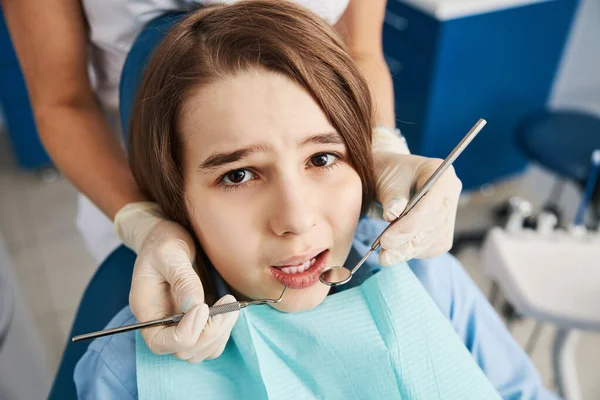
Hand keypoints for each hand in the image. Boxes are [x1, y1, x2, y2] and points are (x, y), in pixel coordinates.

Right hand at [114, 202, 238, 360]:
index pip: (160, 342)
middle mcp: (161, 324)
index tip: (204, 307)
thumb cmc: (164, 242)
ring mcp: (179, 326)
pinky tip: (229, 307)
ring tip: (231, 303)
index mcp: (146, 310)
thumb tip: (196, 307)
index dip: (186, 333)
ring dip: (220, 332)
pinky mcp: (196, 322)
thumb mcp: (170, 253)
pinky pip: (212, 342)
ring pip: (201, 351)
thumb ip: (183, 279)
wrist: (167, 237)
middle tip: (228, 303)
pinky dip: (224, 331)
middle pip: (185, 351)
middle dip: (210, 332)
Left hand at [371, 128, 461, 265]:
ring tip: (385, 257)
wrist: (391, 178)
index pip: (431, 206)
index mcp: (443, 177)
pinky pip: (429, 248)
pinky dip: (411, 253)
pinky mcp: (443, 233)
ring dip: (406, 252)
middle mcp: (450, 197)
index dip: (409, 226)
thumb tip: (393, 214)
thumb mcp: (387, 179)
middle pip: (432, 226)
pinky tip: (395, 253)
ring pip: (431, 241)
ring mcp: (449, 216)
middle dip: (406, 242)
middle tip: (383, 253)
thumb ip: (392, 196)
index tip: (386, 240)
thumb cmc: (389, 173)